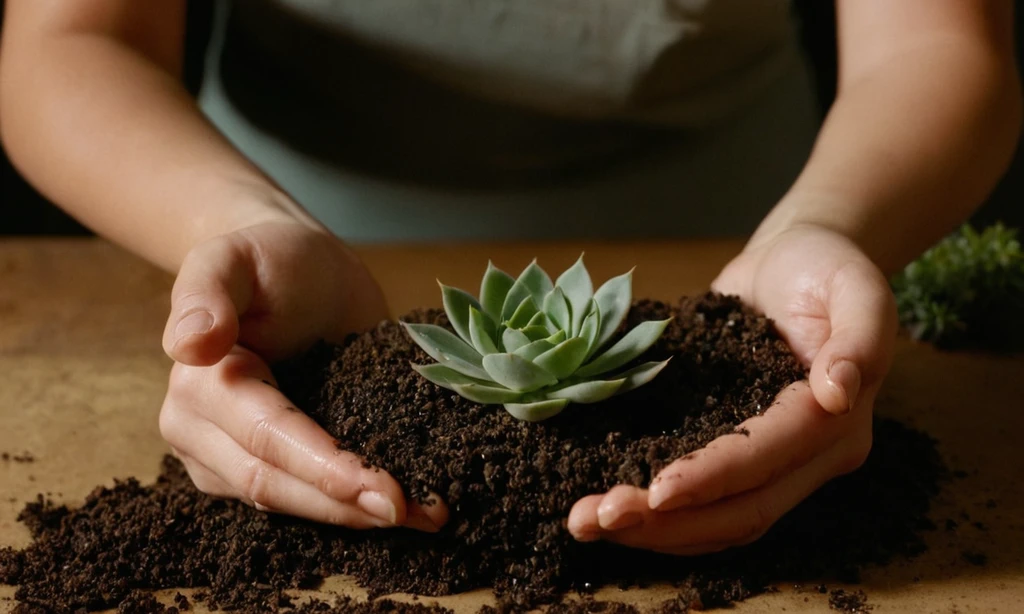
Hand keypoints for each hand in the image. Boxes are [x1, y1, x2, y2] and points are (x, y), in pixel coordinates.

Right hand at [158, 221, 446, 531]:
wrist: (295, 272)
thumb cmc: (270, 258)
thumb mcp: (236, 255)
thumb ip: (208, 290)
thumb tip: (189, 344)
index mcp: (200, 386)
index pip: (267, 439)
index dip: (324, 468)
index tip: (385, 490)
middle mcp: (202, 434)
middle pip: (277, 485)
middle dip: (346, 505)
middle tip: (420, 513)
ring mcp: (228, 460)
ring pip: (291, 504)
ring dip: (356, 517)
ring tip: (427, 517)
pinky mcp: (264, 468)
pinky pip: (306, 497)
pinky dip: (354, 506)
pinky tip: (409, 509)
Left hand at [566, 224, 896, 552]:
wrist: (795, 264)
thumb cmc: (824, 266)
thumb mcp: (857, 285)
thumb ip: (860, 336)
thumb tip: (838, 392)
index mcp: (837, 424)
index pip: (768, 461)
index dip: (713, 479)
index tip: (656, 491)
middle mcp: (808, 459)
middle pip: (741, 511)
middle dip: (667, 523)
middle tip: (594, 519)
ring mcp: (773, 465)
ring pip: (717, 521)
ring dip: (652, 530)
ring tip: (585, 522)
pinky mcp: (738, 457)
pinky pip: (700, 502)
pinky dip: (654, 513)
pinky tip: (604, 510)